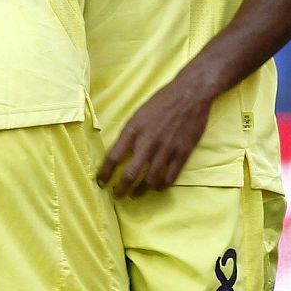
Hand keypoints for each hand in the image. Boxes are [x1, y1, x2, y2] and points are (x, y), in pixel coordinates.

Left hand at [97, 75, 213, 196]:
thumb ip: (129, 135)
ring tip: (135, 194)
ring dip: (141, 191)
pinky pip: (170, 177)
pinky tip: (157, 187)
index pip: (113, 157)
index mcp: (133, 130)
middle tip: (117, 195)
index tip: (101, 182)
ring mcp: (166, 150)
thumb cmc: (161, 102)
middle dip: (121, 189)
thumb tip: (119, 154)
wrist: (189, 95)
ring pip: (150, 180)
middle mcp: (148, 143)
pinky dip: (162, 186)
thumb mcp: (137, 115)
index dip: (105, 173)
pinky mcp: (183, 154)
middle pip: (130, 174)